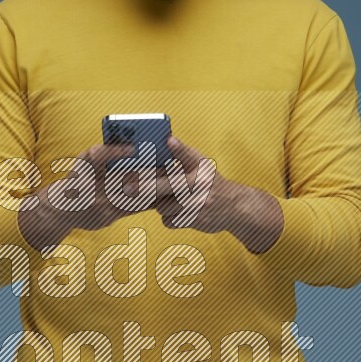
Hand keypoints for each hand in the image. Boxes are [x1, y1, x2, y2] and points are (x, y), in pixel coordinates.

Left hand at [153, 136, 284, 252]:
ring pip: (163, 206)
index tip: (169, 141)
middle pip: (165, 185)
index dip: (178, 148)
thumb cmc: (210, 183)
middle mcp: (200, 183)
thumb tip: (164, 143)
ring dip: (161, 205)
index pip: (188, 155)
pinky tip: (179, 212)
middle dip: (143, 187)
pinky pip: (169, 220)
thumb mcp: (201, 165)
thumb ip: (182, 156)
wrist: (233, 206)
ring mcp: (197, 203)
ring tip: (171, 201)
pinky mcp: (195, 219)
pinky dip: (169, 218)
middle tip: (126, 188)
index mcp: (201, 166)